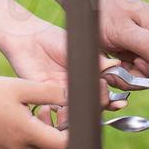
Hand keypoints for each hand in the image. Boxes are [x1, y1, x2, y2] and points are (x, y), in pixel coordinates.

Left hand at [0, 21, 126, 119]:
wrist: (27, 36)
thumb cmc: (52, 37)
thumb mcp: (78, 47)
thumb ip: (95, 58)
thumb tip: (116, 65)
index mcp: (84, 76)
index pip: (102, 93)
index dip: (112, 100)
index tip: (121, 102)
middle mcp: (73, 88)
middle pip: (92, 106)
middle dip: (102, 106)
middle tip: (106, 100)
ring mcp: (59, 93)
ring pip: (76, 111)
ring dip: (84, 111)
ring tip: (89, 104)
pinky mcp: (44, 95)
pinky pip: (57, 109)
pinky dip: (65, 112)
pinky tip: (69, 105)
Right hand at [0, 73, 70, 148]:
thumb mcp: (23, 86)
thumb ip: (51, 93)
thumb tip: (74, 99)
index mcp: (26, 134)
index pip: (61, 145)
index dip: (69, 132)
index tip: (67, 116)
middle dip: (55, 134)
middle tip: (49, 111)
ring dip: (39, 137)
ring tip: (31, 112)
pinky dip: (23, 139)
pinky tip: (14, 118)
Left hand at [99, 0, 148, 75]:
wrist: (87, 6)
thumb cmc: (103, 11)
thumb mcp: (123, 29)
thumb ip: (147, 43)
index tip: (137, 63)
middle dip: (140, 74)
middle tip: (120, 66)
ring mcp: (148, 44)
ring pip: (148, 74)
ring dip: (129, 75)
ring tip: (113, 66)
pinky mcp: (137, 51)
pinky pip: (136, 71)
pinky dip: (124, 73)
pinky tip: (112, 65)